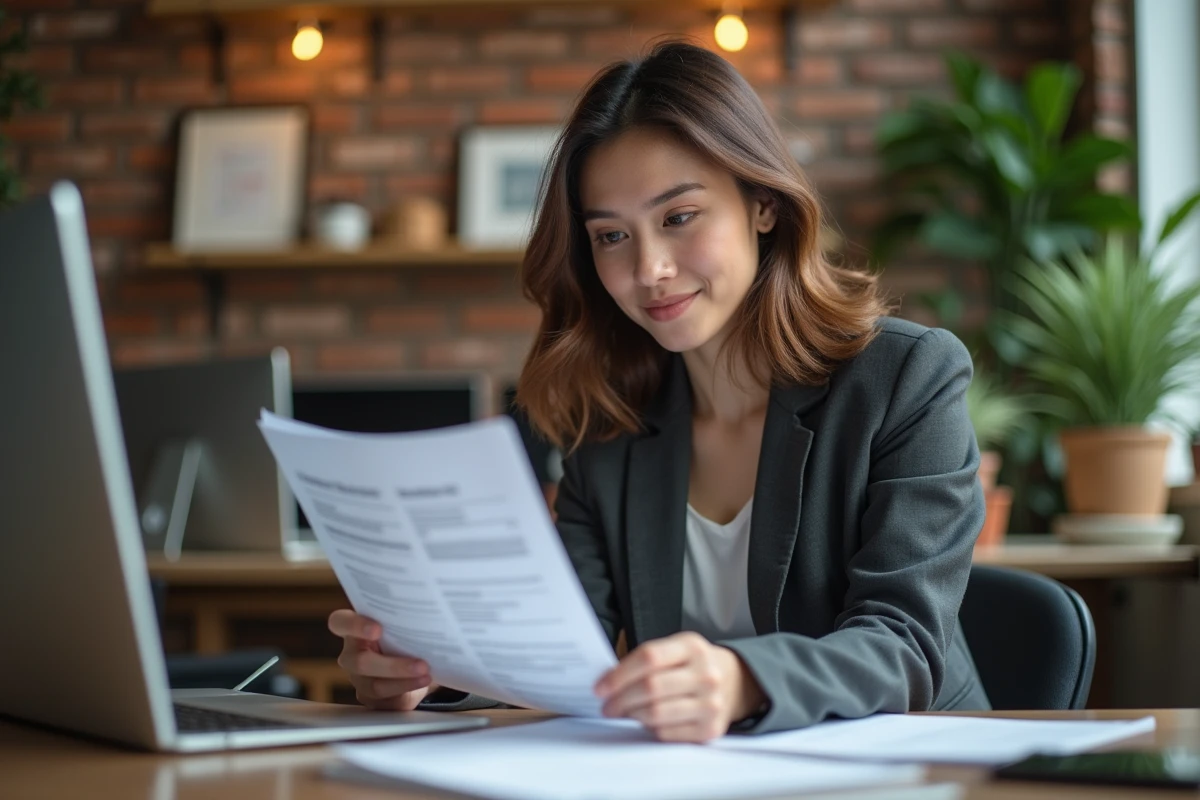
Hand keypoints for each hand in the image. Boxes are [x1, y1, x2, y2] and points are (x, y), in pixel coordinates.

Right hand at [328, 609, 432, 710]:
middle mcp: (351, 654)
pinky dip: (407, 689)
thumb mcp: (403, 623)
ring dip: (403, 679)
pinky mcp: (371, 698)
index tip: (377, 629)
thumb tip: (431, 609)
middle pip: (360, 662)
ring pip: (374, 684)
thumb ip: (406, 616)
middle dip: (392, 665)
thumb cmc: (405, 634)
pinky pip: (386, 699)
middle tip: (420, 663)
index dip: (354, 626)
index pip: (340, 623)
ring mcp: (359, 679)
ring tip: (426, 673)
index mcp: (353, 630)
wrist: (416, 661)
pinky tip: (423, 681)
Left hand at [593, 631, 765, 741]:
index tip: (601, 687)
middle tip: (607, 706)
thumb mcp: (675, 650)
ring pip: (657, 714)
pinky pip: (666, 733)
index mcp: (692, 647)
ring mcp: (711, 703)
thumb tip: (607, 682)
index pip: (649, 657)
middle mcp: (706, 674)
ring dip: (632, 716)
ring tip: (622, 713)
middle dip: (620, 699)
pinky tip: (645, 722)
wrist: (734, 683)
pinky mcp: (710, 729)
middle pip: (651, 688)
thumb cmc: (692, 666)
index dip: (619, 674)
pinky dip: (649, 729)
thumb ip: (646, 661)